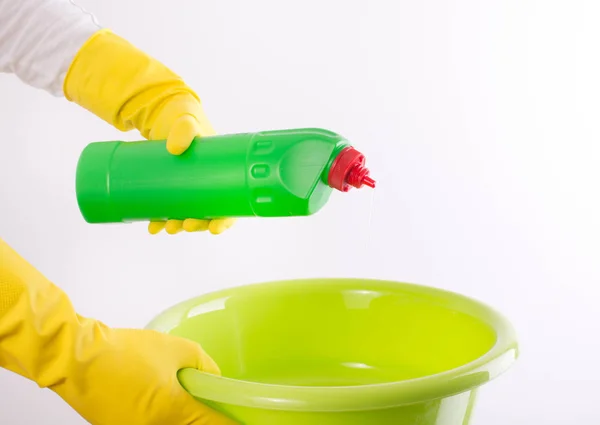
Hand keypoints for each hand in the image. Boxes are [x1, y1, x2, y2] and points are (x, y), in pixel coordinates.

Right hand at [53, 326, 236, 424]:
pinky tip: (157, 397)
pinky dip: (161, 417)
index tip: (244, 422)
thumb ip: (203, 365)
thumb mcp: (178, 349)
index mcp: (175, 410)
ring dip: (181, 417)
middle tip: (213, 406)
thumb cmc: (126, 352)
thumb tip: (214, 378)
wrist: (79, 359)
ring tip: (176, 393)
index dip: (231, 423)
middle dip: (203, 418)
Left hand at [144, 92, 235, 235]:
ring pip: (188, 214)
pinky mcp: (169, 185)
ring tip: (167, 229)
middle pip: (209, 214)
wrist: (162, 113)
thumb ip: (184, 129)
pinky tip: (153, 227)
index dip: (225, 220)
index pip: (230, 204)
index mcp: (222, 171)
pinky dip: (160, 219)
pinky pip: (167, 208)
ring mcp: (188, 186)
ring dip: (179, 225)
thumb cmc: (183, 117)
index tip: (216, 229)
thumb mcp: (186, 120)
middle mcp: (207, 183)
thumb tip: (175, 148)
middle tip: (186, 226)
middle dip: (198, 225)